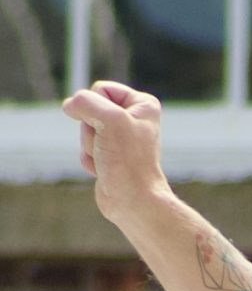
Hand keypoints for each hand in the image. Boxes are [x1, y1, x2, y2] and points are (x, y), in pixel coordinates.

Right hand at [60, 79, 170, 223]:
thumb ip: (85, 101)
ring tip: (108, 160)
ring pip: (85, 130)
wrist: (133, 202)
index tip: (113, 127)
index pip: (101, 88)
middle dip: (92, 130)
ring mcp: (119, 139)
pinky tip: (103, 171)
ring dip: (90, 146)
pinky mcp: (108, 156)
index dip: (97, 107)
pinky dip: (89, 160)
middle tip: (110, 147)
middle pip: (90, 110)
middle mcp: (132, 119)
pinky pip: (85, 149)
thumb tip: (69, 106)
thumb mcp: (109, 119)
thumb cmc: (128, 161)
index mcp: (142, 105)